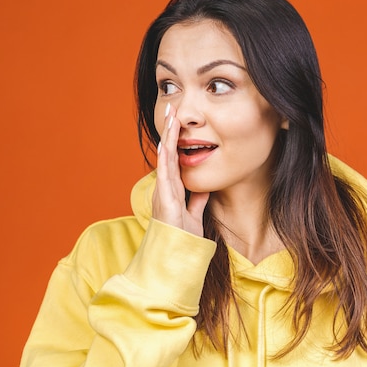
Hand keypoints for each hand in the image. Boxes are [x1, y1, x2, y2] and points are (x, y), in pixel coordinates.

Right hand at [152, 104, 209, 236]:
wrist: (175, 257)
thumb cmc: (182, 238)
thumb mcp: (194, 213)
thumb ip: (197, 199)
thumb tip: (203, 186)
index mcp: (172, 189)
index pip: (174, 159)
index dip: (177, 140)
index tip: (179, 122)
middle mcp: (165, 188)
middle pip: (168, 154)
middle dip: (170, 132)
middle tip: (172, 109)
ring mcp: (163, 193)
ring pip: (165, 159)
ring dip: (168, 138)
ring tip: (170, 117)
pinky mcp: (165, 200)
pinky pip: (165, 175)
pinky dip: (166, 158)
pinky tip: (167, 143)